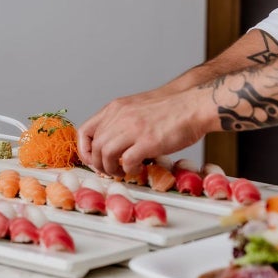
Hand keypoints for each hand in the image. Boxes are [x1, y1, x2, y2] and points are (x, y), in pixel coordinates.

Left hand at [78, 88, 211, 176]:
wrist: (193, 105)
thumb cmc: (170, 109)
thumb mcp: (137, 108)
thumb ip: (121, 121)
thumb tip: (110, 144)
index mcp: (116, 108)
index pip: (85, 131)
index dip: (85, 150)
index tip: (92, 160)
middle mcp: (121, 117)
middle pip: (95, 147)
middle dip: (99, 164)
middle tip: (109, 171)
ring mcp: (134, 129)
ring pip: (106, 155)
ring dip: (111, 169)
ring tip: (121, 172)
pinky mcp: (148, 142)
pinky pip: (127, 162)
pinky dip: (128, 170)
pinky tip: (137, 169)